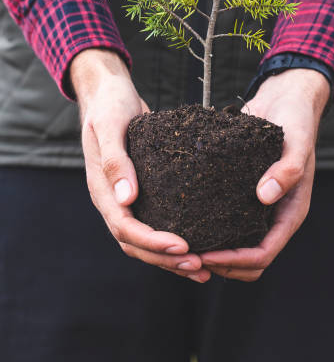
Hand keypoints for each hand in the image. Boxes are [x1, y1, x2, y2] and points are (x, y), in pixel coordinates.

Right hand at [70, 48, 209, 282]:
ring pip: (145, 241)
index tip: (182, 247)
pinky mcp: (143, 192)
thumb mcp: (110, 126)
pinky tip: (199, 244)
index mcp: (102, 190)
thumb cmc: (110, 106)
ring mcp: (126, 199)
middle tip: (200, 266)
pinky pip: (156, 223)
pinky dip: (173, 240)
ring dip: (171, 258)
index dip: (152, 242)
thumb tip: (126, 199)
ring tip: (203, 268)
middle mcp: (113, 200)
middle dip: (166, 259)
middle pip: (135, 244)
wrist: (110, 93)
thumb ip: (115, 161)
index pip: (125, 228)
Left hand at [200, 69, 329, 280]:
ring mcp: (257, 204)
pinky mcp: (241, 191)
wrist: (286, 99)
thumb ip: (288, 168)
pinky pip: (226, 220)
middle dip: (220, 264)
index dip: (235, 261)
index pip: (263, 253)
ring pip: (235, 244)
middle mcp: (273, 213)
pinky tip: (184, 220)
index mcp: (290, 211)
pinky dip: (210, 229)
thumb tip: (264, 197)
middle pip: (248, 260)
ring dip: (213, 252)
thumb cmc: (297, 120)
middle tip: (187, 256)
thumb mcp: (297, 141)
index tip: (205, 255)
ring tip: (182, 245)